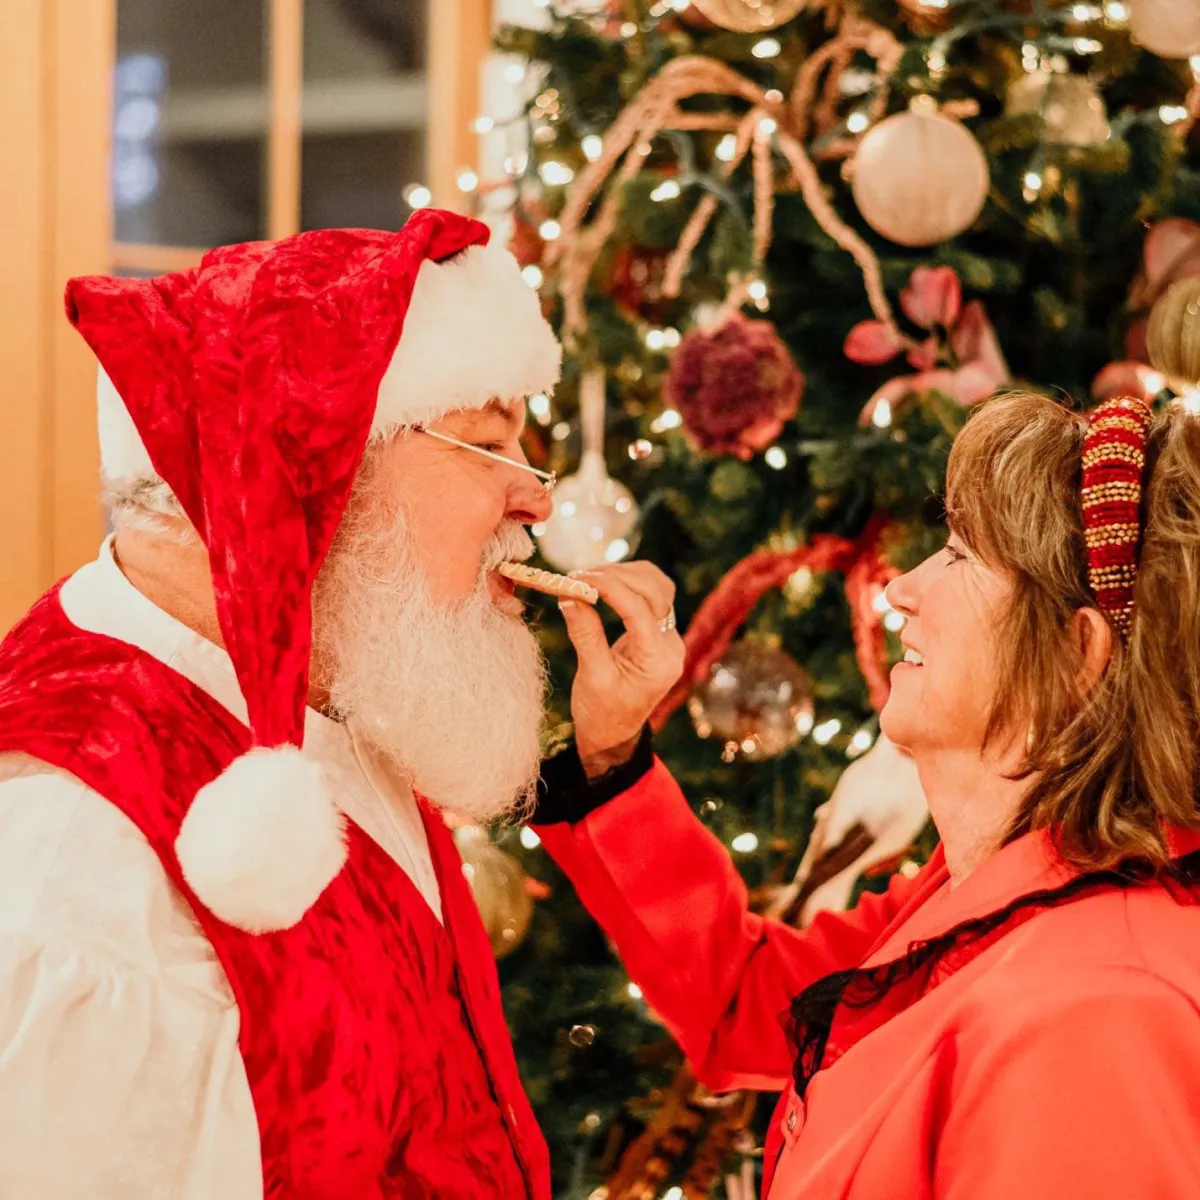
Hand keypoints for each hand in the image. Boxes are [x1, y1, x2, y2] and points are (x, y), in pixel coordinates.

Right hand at [558, 562, 685, 775]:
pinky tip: (602, 584)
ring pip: (657, 586)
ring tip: (588, 577)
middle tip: (579, 576)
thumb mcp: (591, 676)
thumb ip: (585, 633)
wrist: (614, 735)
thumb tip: (569, 595)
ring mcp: (667, 637)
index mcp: (658, 661)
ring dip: (624, 574)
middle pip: (656, 591)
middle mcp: (671, 645)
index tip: (577, 579)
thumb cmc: (602, 713)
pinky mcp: (658, 632)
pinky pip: (650, 595)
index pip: (640, 610)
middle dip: (618, 576)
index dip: (609, 587)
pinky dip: (627, 583)